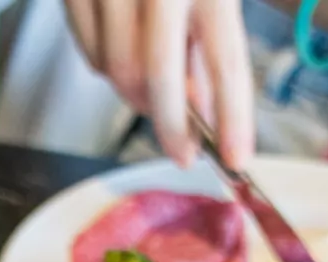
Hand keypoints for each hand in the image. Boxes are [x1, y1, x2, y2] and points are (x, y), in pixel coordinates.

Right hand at [64, 0, 253, 167]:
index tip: (237, 158)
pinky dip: (108, 68)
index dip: (232, 116)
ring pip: (115, 71)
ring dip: (136, 93)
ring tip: (156, 80)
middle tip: (184, 151)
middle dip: (170, 125)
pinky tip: (126, 50)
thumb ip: (209, 38)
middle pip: (154, 76)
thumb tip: (204, 106)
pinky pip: (90, 54)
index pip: (224, 58)